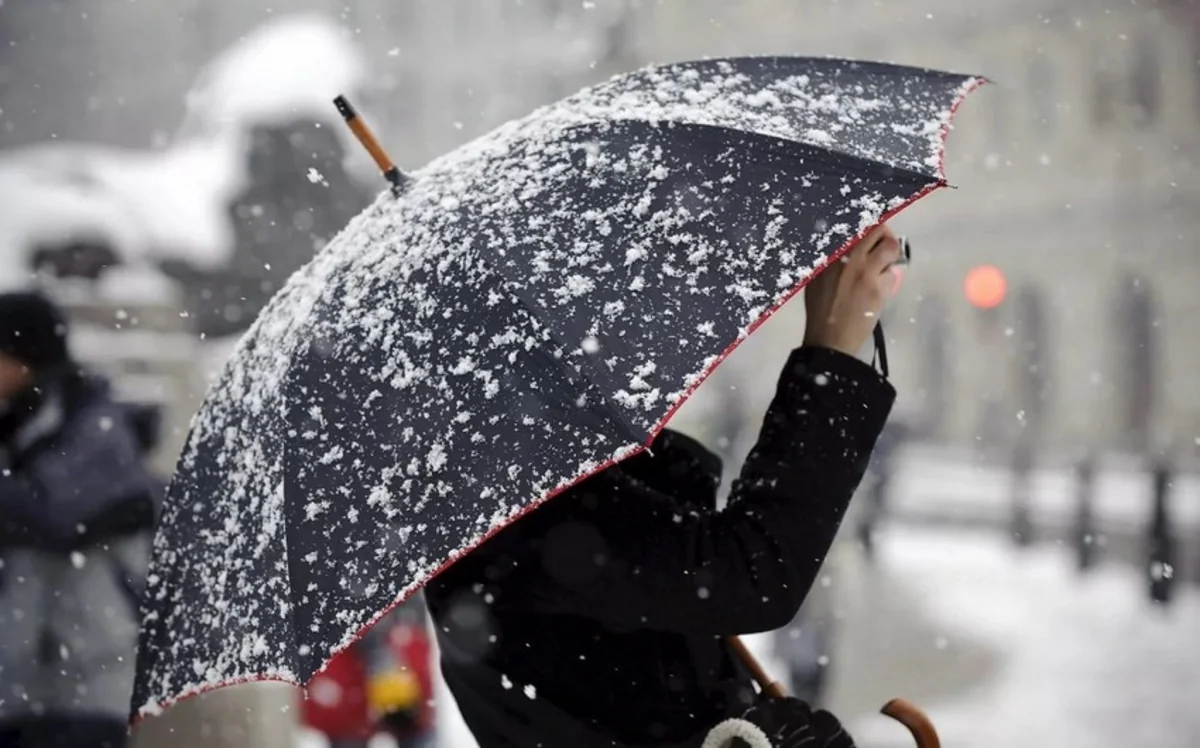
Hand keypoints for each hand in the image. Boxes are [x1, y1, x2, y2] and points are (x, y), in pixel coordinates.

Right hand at [802, 225, 900, 355]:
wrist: (829, 338)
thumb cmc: (820, 309)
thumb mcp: (816, 278)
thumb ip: (830, 258)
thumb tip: (847, 243)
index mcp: (829, 254)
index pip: (852, 224)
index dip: (864, 219)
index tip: (868, 223)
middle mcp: (847, 257)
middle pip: (876, 228)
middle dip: (883, 232)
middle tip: (882, 241)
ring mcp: (864, 271)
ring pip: (891, 247)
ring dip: (892, 251)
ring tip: (886, 260)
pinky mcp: (878, 287)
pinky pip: (892, 273)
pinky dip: (889, 278)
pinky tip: (879, 287)